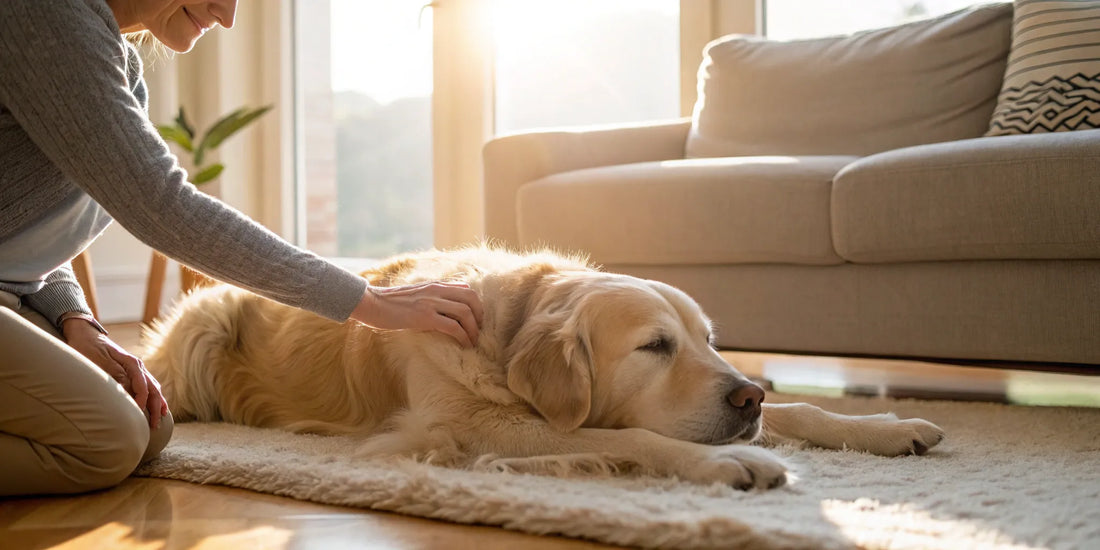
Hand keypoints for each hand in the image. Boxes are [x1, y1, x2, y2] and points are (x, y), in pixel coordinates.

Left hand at [61, 318, 168, 428]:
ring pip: (154, 387)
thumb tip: (129, 392)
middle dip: (156, 408)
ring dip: (158, 403)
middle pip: (153, 389)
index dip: (142, 403)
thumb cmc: (88, 349)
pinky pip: (148, 385)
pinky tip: (155, 405)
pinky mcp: (132, 371)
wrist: (85, 335)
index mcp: (132, 363)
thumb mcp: (99, 362)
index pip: (143, 387)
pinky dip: (154, 396)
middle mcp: (137, 366)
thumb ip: (116, 376)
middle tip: (155, 425)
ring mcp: (137, 368)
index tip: (138, 417)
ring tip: (161, 417)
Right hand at [351, 281, 484, 347]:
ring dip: (473, 329)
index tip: (476, 320)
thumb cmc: (390, 304)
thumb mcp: (415, 295)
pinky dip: (463, 336)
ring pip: (465, 312)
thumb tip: (445, 308)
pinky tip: (464, 345)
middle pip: (471, 299)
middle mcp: (436, 291)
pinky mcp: (425, 317)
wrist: (371, 304)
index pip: (466, 289)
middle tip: (478, 332)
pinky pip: (452, 326)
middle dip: (480, 316)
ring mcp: (431, 303)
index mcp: (435, 285)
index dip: (477, 305)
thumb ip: (431, 298)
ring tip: (473, 341)